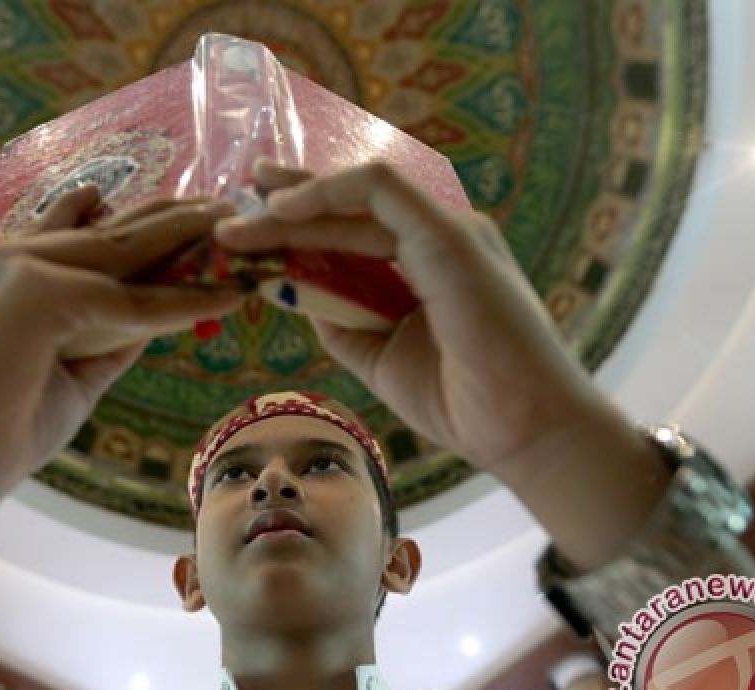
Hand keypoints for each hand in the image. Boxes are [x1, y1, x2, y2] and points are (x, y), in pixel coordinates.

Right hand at [0, 187, 244, 506]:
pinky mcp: (34, 292)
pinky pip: (125, 300)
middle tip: (214, 207)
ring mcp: (10, 266)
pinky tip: (225, 295)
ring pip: (118, 251)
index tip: (159, 206)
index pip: (63, 230)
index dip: (115, 217)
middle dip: (162, 220)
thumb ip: (102, 334)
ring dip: (182, 238)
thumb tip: (158, 312)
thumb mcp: (62, 370)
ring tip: (232, 228)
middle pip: (98, 232)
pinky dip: (180, 301)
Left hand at [214, 159, 610, 482]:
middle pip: (350, 207)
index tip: (251, 228)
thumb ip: (340, 320)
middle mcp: (441, 237)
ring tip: (238, 224)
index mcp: (432, 262)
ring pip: (355, 197)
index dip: (302, 221)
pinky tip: (281, 211)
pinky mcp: (448, 235)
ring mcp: (448, 231)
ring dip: (291, 206)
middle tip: (230, 210)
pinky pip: (377, 191)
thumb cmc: (464, 403)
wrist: (525, 433)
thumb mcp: (380, 357)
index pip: (358, 228)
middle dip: (285, 204)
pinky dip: (325, 194)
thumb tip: (292, 290)